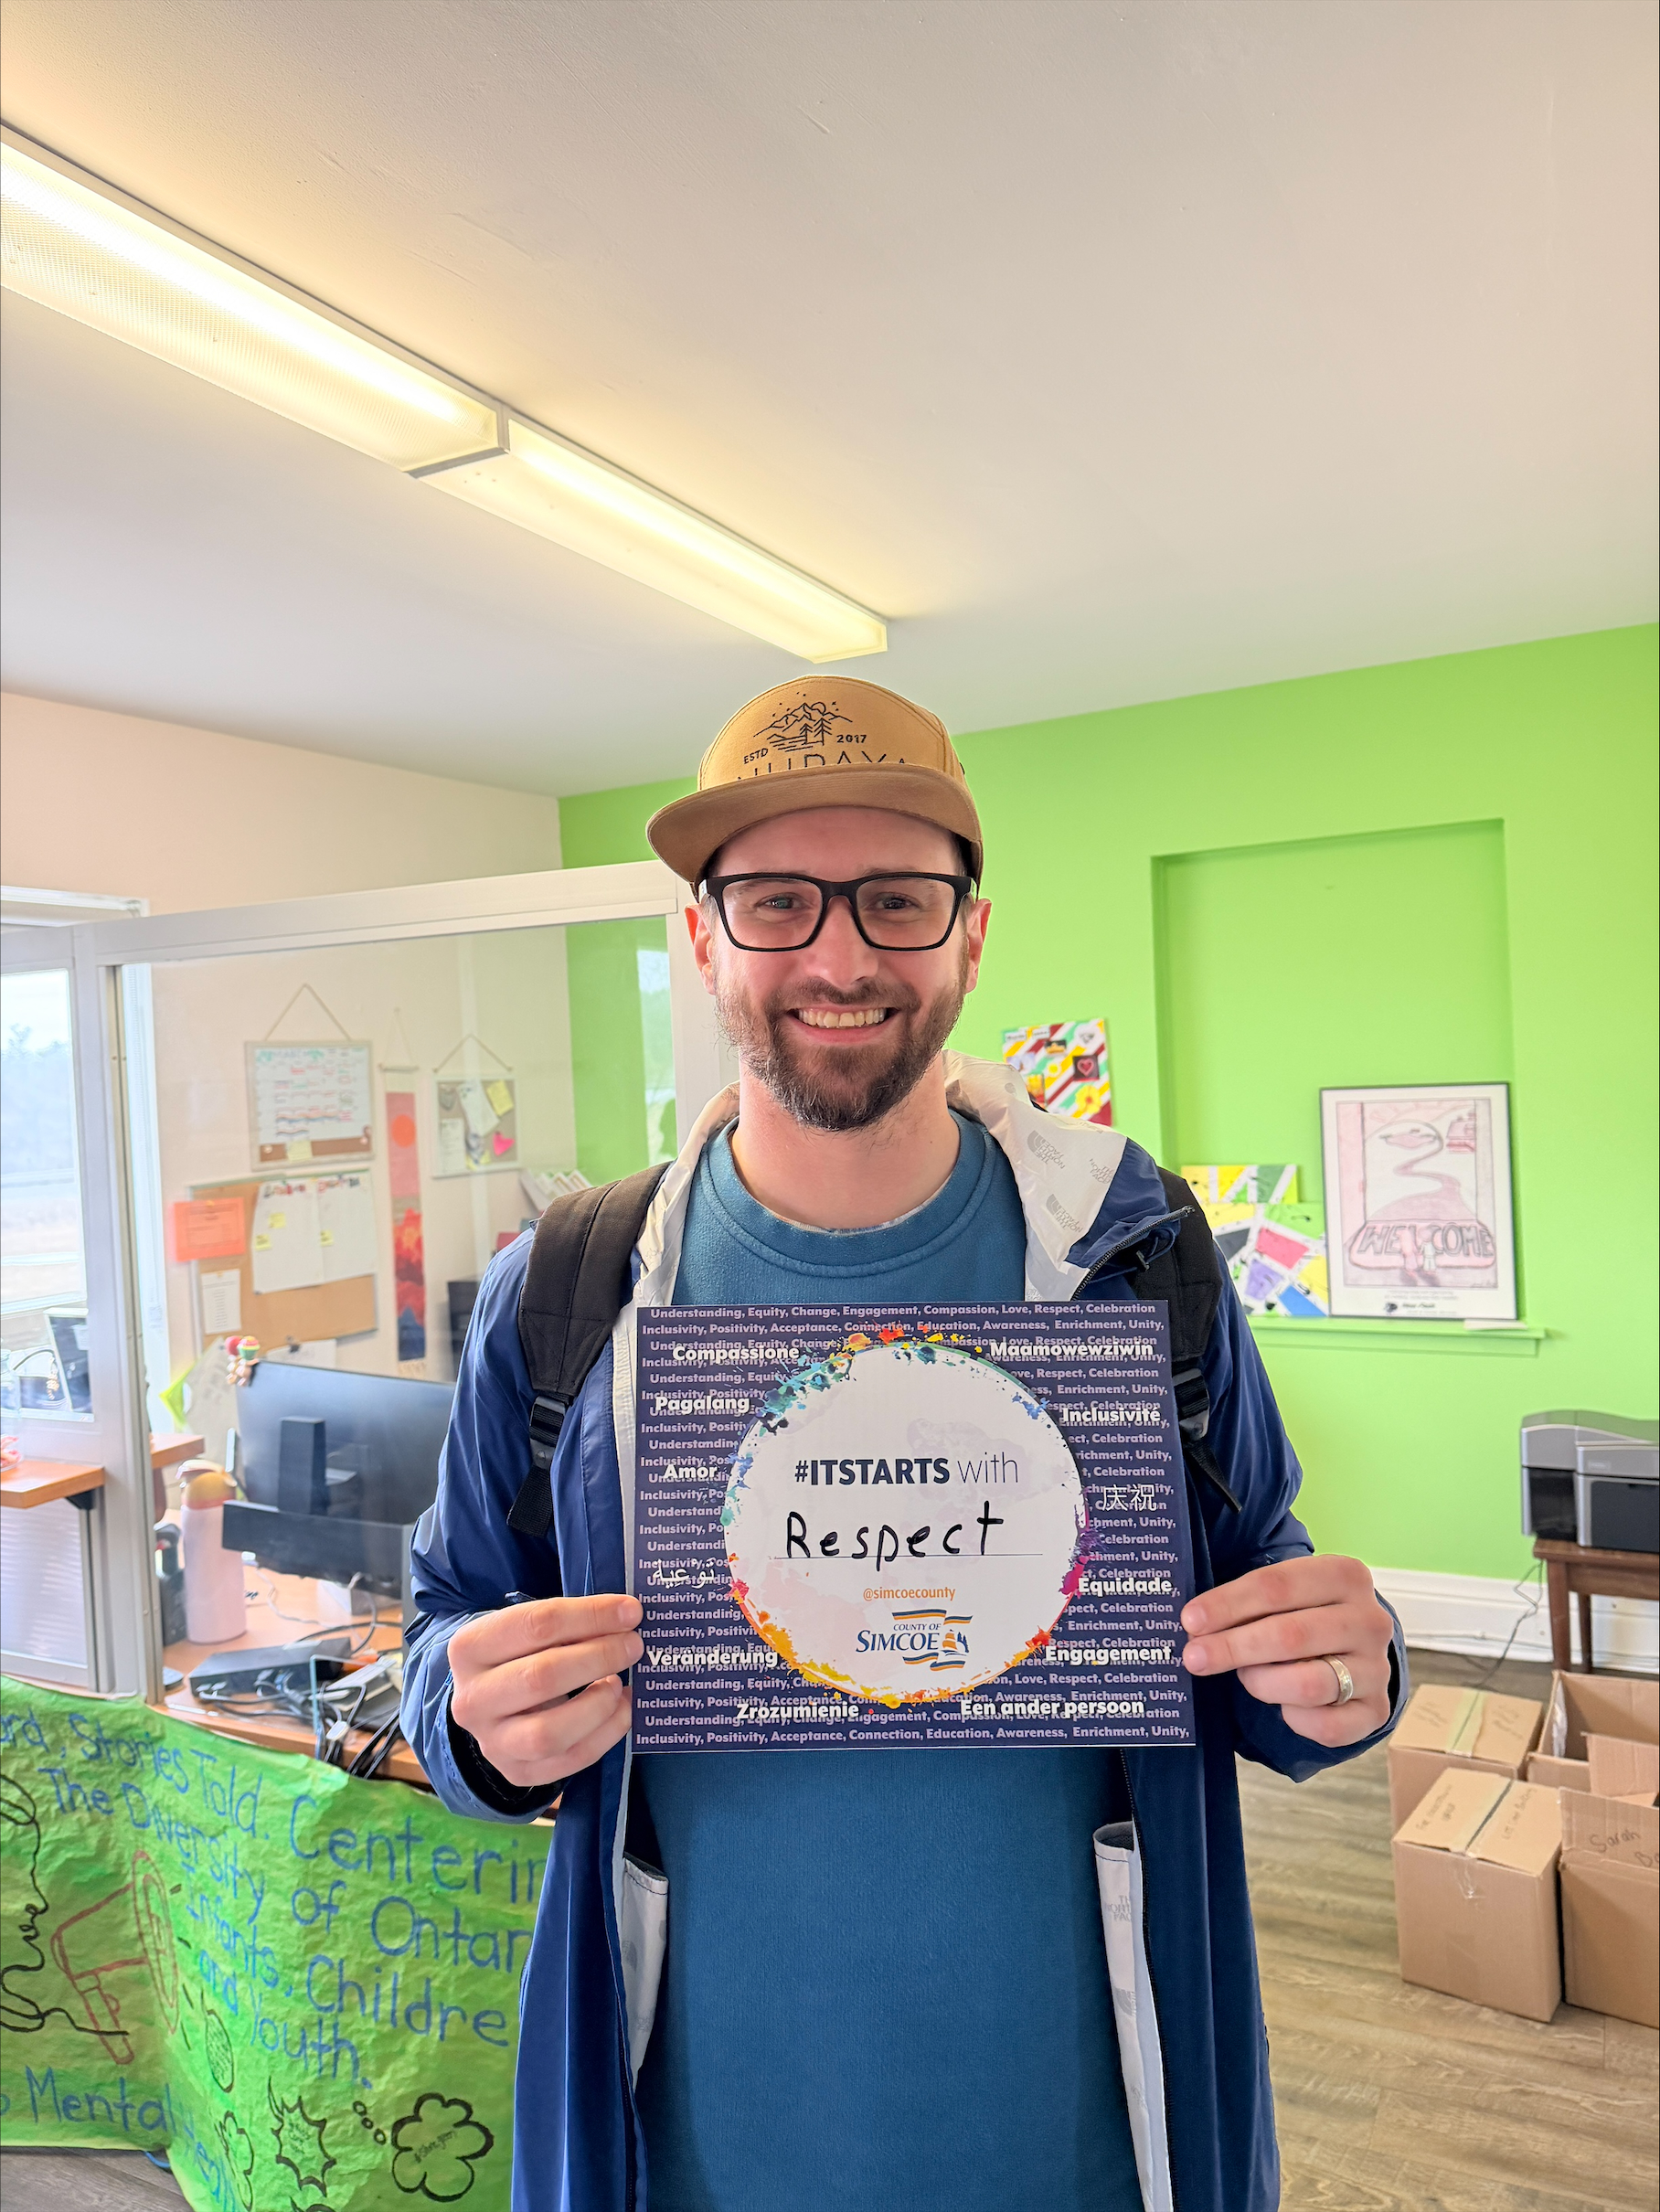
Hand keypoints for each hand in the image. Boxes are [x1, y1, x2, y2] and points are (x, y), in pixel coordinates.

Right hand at [449, 1593, 643, 1788]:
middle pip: (541, 1677)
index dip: (590, 1615)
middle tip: (633, 1645)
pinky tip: (621, 1709)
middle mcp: (473, 1699)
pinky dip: (605, 1734)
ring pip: (549, 1732)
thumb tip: (626, 1615)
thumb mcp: (528, 1630)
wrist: (491, 1704)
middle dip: (598, 1657)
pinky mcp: (517, 1772)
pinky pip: (569, 1761)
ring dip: (598, 1705)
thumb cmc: (519, 1655)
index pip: (536, 1625)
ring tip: (620, 1684)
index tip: (630, 1612)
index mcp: (469, 1648)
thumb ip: (570, 1621)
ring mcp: (492, 1742)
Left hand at [1179, 1555, 1393, 1745]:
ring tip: (1244, 1676)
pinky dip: (1293, 1719)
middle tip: (1194, 1657)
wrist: (1352, 1648)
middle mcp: (1370, 1620)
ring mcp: (1377, 1669)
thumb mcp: (1284, 1593)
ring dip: (1261, 1683)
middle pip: (1290, 1635)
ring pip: (1308, 1684)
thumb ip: (1247, 1602)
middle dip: (1233, 1647)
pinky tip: (1281, 1705)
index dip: (1227, 1604)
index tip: (1191, 1620)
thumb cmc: (1304, 1613)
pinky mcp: (1376, 1711)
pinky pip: (1325, 1725)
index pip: (1276, 1585)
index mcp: (1345, 1575)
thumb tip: (1195, 1625)